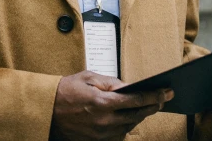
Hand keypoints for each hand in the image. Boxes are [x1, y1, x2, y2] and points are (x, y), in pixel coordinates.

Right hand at [49, 70, 172, 140]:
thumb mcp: (88, 77)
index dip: (153, 96)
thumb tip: (129, 87)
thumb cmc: (65, 91)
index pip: (136, 100)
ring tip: (148, 106)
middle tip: (163, 98)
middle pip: (137, 115)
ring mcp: (101, 134)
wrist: (45, 110)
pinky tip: (129, 117)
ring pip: (129, 126)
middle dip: (152, 106)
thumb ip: (110, 82)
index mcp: (102, 103)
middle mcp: (104, 121)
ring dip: (140, 116)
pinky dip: (126, 125)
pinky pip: (118, 134)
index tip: (166, 91)